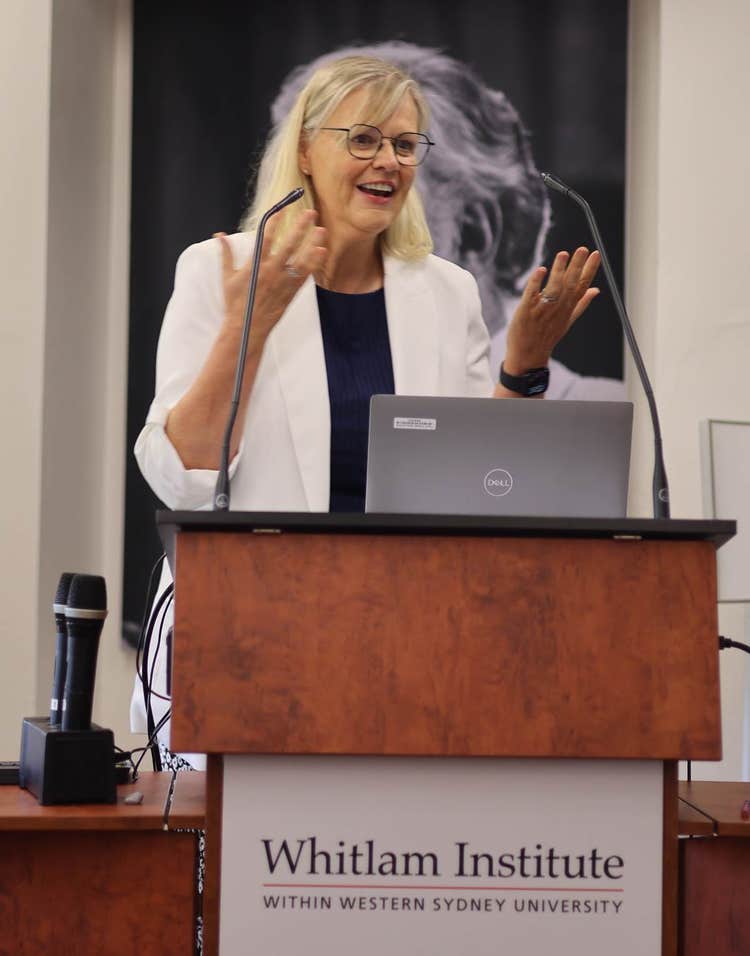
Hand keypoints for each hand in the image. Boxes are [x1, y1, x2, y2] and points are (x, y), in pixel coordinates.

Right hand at [215, 209, 327, 348]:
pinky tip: (321, 252)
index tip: (282, 209)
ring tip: (321, 230)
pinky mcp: (291, 292)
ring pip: (302, 259)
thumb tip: (219, 235)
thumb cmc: (235, 303)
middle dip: (300, 227)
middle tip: (310, 213)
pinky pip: (305, 275)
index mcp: (255, 265)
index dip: (275, 222)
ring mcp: (283, 282)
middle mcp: (271, 271)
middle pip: (289, 244)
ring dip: (312, 244)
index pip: (266, 237)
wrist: (247, 328)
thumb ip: (226, 254)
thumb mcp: (227, 277)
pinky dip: (313, 263)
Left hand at [503, 247, 600, 373]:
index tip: (596, 254)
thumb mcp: (567, 320)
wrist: (528, 356)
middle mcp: (557, 309)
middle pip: (570, 285)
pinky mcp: (525, 312)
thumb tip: (596, 290)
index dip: (589, 270)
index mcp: (568, 309)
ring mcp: (541, 310)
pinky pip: (531, 295)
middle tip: (583, 249)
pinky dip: (536, 282)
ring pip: (553, 288)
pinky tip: (541, 270)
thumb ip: (581, 303)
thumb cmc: (546, 336)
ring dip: (558, 271)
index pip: (582, 286)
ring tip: (563, 254)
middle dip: (577, 266)